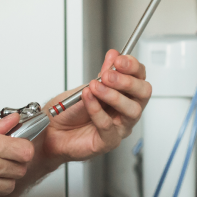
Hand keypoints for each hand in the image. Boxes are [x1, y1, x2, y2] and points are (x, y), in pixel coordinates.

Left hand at [42, 50, 150, 166]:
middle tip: (107, 75)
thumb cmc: (70, 111)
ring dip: (114, 95)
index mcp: (124, 93)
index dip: (132, 67)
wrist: (52, 130)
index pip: (140, 77)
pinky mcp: (108, 141)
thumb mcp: (87, 86)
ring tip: (96, 87)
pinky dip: (97, 110)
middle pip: (143, 93)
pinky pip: (108, 126)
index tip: (119, 60)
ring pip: (132, 111)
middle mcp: (126, 109)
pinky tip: (88, 99)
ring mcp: (120, 126)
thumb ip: (103, 72)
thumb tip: (114, 55)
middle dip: (127, 81)